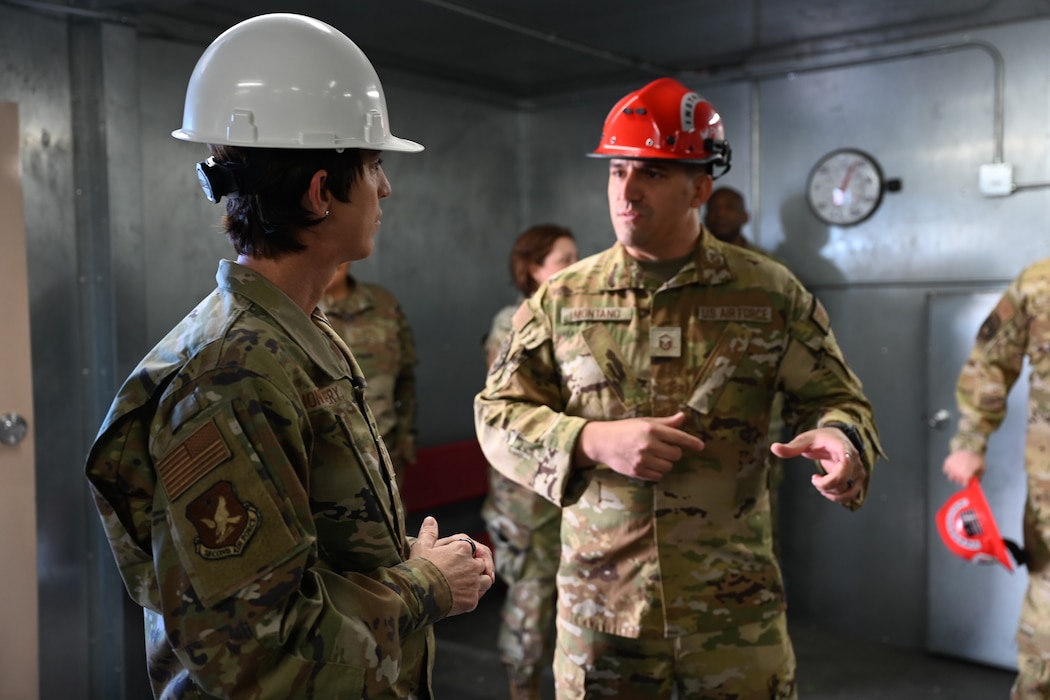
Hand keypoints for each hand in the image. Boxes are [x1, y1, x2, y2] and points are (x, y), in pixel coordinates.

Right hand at [410, 517, 494, 615]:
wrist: (416, 594)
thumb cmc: (418, 568)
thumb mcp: (421, 546)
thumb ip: (429, 532)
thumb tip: (430, 519)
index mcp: (463, 548)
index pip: (474, 548)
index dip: (468, 554)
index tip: (458, 559)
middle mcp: (472, 565)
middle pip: (481, 564)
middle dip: (475, 568)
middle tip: (462, 573)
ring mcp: (474, 583)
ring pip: (485, 580)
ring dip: (478, 581)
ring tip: (466, 584)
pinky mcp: (471, 600)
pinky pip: (477, 597)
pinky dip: (472, 596)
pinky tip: (462, 596)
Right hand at [574, 411, 704, 480]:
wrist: (602, 442)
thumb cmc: (625, 429)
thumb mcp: (645, 422)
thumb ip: (665, 422)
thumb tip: (683, 417)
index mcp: (651, 429)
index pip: (678, 437)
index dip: (692, 442)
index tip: (701, 446)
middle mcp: (648, 444)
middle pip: (676, 454)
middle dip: (673, 452)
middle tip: (663, 448)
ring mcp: (642, 459)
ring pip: (668, 466)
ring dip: (665, 462)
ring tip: (654, 456)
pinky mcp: (637, 471)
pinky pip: (658, 476)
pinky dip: (657, 471)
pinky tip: (648, 463)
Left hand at [772, 426, 861, 503]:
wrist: (836, 438)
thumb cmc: (821, 439)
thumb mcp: (805, 440)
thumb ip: (791, 447)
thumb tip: (773, 448)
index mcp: (843, 448)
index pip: (846, 462)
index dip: (839, 472)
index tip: (820, 476)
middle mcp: (854, 460)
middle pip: (842, 480)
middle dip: (824, 484)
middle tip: (814, 479)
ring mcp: (857, 471)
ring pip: (847, 491)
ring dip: (831, 493)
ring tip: (819, 483)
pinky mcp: (856, 480)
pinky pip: (850, 495)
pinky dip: (837, 497)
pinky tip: (826, 490)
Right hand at [943, 450, 984, 486]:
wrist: (969, 447)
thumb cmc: (976, 458)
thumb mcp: (982, 469)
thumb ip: (978, 478)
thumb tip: (976, 483)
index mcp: (966, 476)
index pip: (964, 484)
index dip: (967, 482)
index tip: (968, 479)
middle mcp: (957, 473)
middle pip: (957, 481)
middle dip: (961, 479)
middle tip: (964, 474)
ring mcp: (951, 468)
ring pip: (950, 477)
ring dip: (954, 475)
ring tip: (959, 470)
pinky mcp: (947, 463)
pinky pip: (946, 470)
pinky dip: (949, 469)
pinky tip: (954, 466)